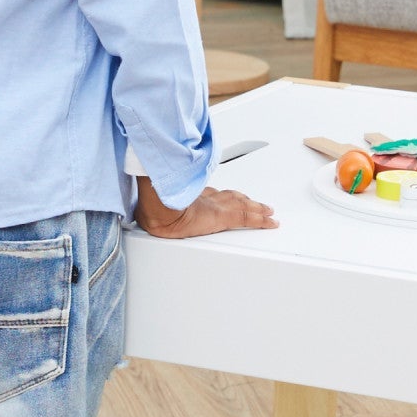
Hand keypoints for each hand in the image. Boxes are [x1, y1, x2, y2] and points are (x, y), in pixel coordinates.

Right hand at [134, 175, 277, 237]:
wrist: (159, 209)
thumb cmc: (153, 206)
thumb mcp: (155, 204)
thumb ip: (156, 203)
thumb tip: (145, 213)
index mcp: (193, 194)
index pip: (214, 193)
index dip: (224, 195)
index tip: (229, 196)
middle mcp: (209, 197)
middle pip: (232, 197)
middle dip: (245, 199)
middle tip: (256, 202)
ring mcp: (218, 206)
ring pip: (245, 206)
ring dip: (257, 208)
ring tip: (268, 211)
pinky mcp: (225, 217)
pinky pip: (250, 219)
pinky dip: (262, 220)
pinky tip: (272, 222)